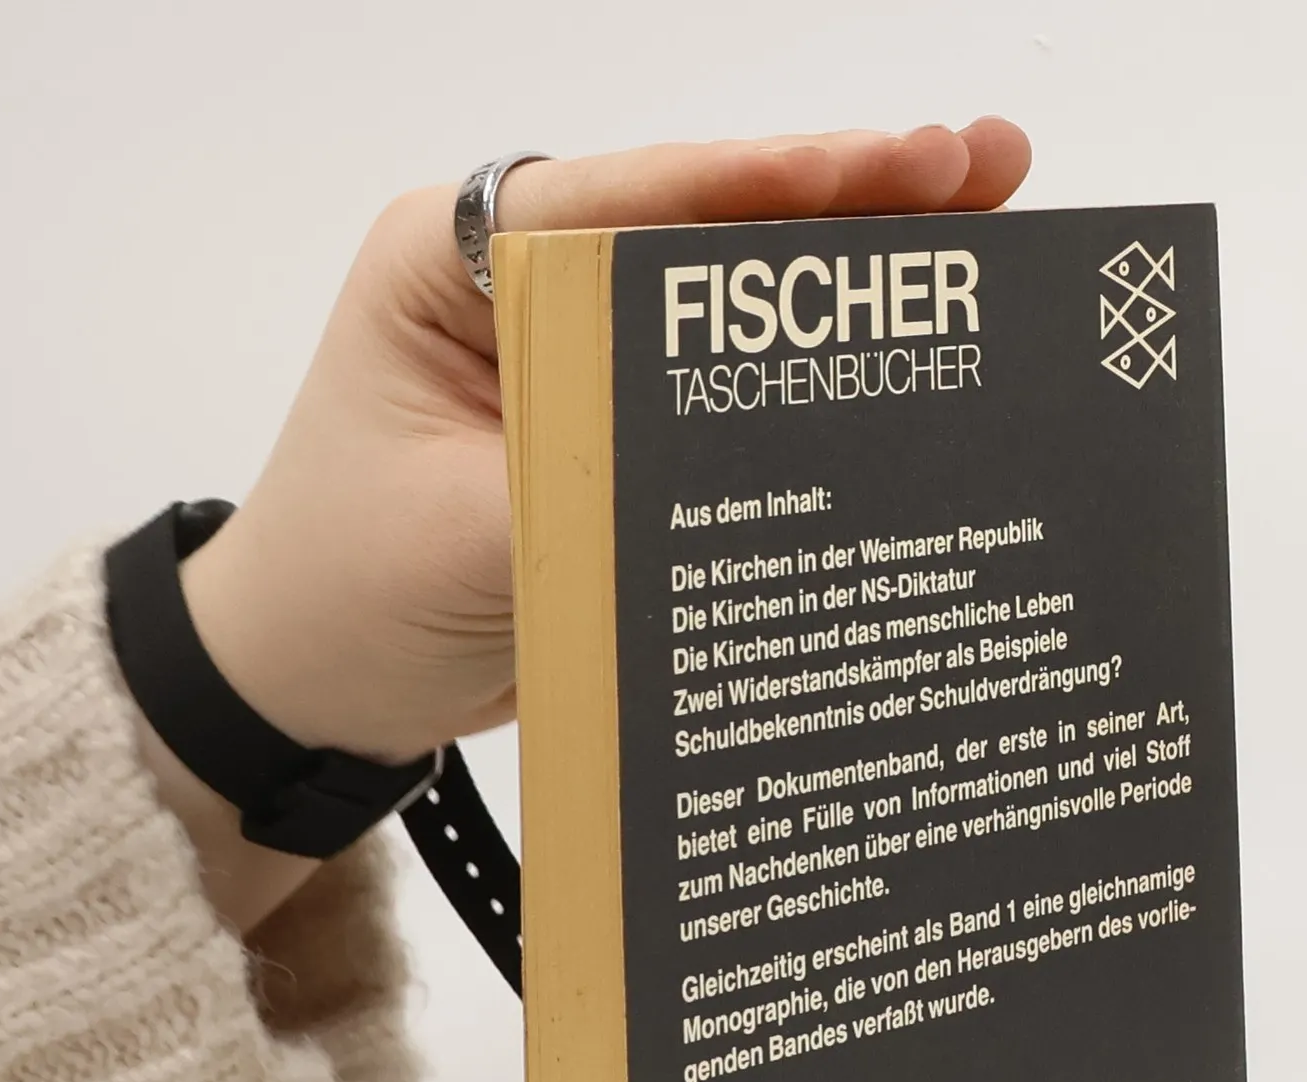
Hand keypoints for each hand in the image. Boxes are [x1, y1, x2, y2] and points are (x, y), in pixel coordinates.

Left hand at [164, 121, 1031, 930]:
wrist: (317, 685)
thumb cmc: (350, 596)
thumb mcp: (470, 537)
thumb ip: (600, 478)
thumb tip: (754, 456)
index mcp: (457, 263)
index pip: (630, 202)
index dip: (767, 185)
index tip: (892, 170)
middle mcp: (528, 286)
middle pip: (703, 226)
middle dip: (847, 200)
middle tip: (985, 170)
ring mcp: (580, 355)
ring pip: (733, 298)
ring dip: (853, 274)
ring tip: (989, 224)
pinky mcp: (616, 429)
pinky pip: (729, 389)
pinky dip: (820, 373)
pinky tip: (915, 350)